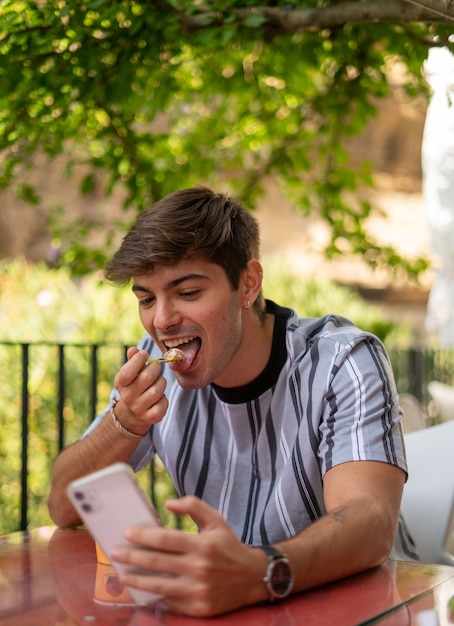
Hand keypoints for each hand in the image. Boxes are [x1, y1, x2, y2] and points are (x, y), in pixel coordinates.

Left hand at [110, 496, 266, 616]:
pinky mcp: (198, 608)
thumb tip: (167, 504)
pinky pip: (170, 601)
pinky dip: (154, 595)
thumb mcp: (216, 520)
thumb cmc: (229, 545)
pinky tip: (143, 589)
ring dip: (136, 579)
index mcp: (203, 544)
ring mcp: (198, 590)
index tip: (126, 533)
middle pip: (157, 562)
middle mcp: (200, 568)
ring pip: (159, 585)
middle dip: (131, 556)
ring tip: (121, 574)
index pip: (165, 539)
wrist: (253, 577)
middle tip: (114, 552)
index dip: (143, 536)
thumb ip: (193, 506)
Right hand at [113, 347, 168, 433]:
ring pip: (158, 390)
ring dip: (161, 383)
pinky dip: (164, 399)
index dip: (138, 360)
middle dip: (155, 368)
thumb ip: (133, 360)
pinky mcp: (151, 417)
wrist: (132, 413)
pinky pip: (164, 403)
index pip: (127, 372)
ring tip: (157, 383)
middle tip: (156, 367)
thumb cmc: (134, 385)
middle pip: (147, 377)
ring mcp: (139, 409)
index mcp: (120, 384)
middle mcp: (127, 397)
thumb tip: (133, 349)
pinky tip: (158, 398)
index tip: (144, 354)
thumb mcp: (130, 372)